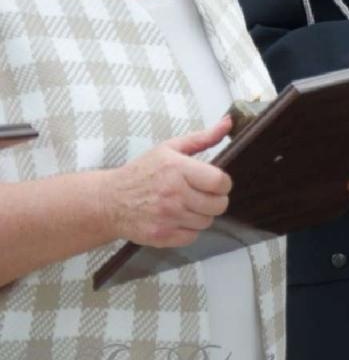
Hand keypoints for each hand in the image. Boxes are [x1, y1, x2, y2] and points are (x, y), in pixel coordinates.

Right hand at [97, 117, 232, 247]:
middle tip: (201, 195)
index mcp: (178, 169)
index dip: (222, 184)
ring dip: (201, 214)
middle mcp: (174, 194)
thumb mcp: (170, 148)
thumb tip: (228, 122)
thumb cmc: (142, 172)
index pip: (220, 182)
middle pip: (218, 205)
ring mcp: (167, 217)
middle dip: (214, 200)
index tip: (213, 183)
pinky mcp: (161, 236)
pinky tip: (177, 218)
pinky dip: (188, 230)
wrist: (108, 201)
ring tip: (186, 205)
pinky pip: (192, 236)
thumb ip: (203, 137)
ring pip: (207, 222)